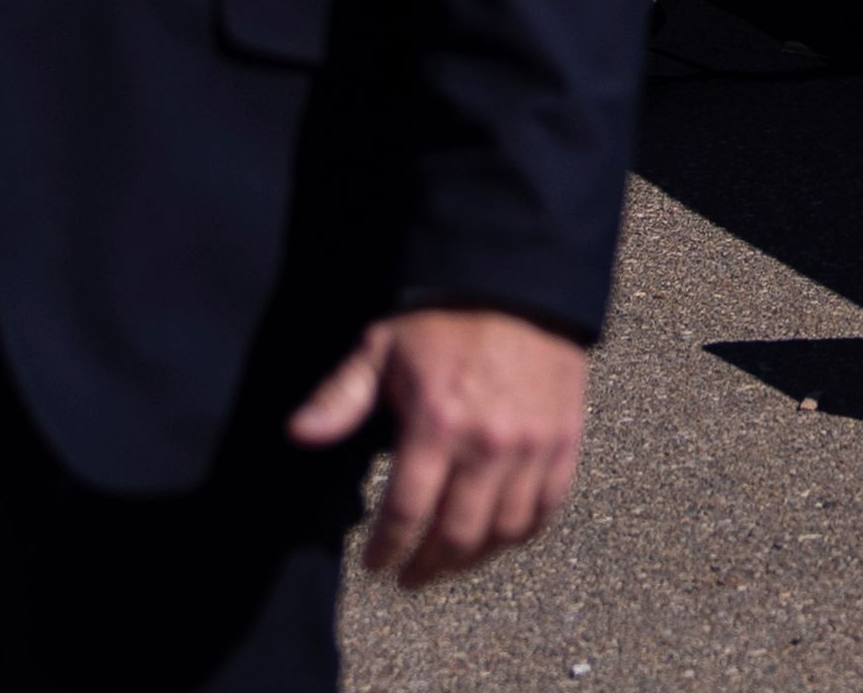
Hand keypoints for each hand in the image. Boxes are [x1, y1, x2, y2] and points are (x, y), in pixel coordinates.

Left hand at [289, 307, 588, 589]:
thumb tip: (299, 434)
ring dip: (472, 558)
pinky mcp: (564, 440)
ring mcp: (531, 445)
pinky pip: (547, 507)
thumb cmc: (444, 317)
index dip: (386, 549)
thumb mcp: (382, 347)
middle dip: (427, 566)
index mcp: (435, 423)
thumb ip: (341, 397)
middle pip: (455, 535)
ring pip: (503, 531)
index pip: (406, 513)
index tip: (375, 565)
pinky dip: (523, 532)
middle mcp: (486, 443)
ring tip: (450, 562)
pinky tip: (500, 537)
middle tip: (411, 576)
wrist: (520, 285)